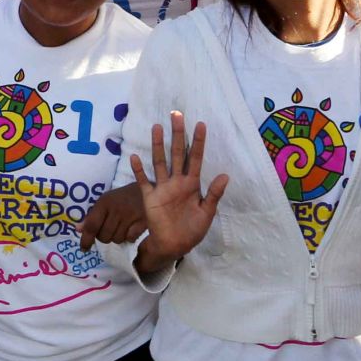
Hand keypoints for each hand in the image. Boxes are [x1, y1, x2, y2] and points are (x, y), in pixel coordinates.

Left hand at [77, 182, 146, 248]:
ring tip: (121, 227)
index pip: (92, 225)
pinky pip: (130, 239)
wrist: (146, 189)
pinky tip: (131, 228)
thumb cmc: (122, 197)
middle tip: (109, 228)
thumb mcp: (105, 201)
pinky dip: (129, 237)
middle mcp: (116, 210)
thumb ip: (92, 216)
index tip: (84, 249)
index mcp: (104, 202)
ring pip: (116, 240)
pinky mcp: (142, 222)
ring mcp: (130, 216)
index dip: (86, 239)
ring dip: (117, 237)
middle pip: (104, 236)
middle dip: (104, 236)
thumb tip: (78, 229)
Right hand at [130, 112, 228, 260]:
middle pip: (177, 153)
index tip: (201, 124)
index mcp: (192, 184)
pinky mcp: (150, 197)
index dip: (198, 142)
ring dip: (158, 145)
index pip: (195, 158)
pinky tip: (135, 157)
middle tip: (177, 114)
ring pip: (160, 162)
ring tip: (156, 127)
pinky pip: (143, 182)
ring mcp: (162, 188)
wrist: (174, 245)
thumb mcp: (207, 213)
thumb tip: (225, 175)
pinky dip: (139, 170)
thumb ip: (214, 194)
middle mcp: (176, 181)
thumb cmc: (192, 229)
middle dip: (177, 135)